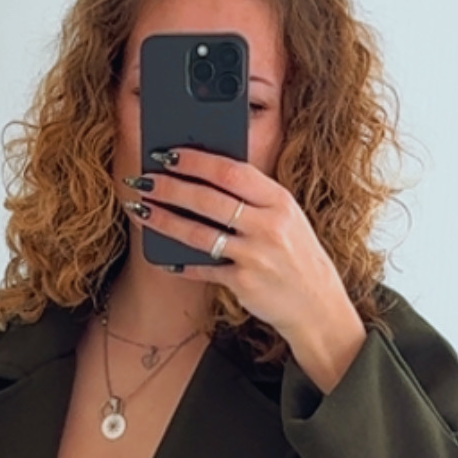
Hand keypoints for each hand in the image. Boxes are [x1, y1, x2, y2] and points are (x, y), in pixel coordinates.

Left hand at [124, 145, 367, 393]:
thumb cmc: (295, 255)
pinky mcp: (244, 283)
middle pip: (208, 199)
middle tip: (143, 181)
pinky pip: (203, 269)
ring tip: (141, 210)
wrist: (317, 304)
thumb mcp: (285, 218)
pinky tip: (162, 259)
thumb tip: (205, 176)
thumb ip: (254, 198)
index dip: (195, 161)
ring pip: (199, 233)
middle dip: (170, 187)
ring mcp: (256, 255)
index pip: (231, 171)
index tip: (167, 153)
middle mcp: (269, 225)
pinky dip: (180, 264)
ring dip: (164, 220)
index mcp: (279, 200)